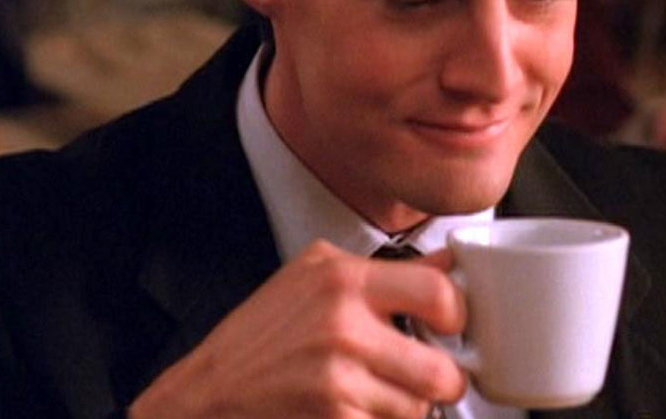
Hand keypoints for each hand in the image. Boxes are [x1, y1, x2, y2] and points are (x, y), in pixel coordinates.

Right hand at [129, 241, 467, 418]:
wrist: (207, 394)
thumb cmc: (260, 335)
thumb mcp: (314, 276)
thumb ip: (386, 270)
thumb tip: (450, 261)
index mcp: (341, 279)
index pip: (439, 292)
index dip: (458, 315)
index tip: (450, 325)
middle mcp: (341, 328)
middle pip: (443, 370)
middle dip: (442, 380)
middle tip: (428, 375)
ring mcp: (336, 381)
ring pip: (419, 410)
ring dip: (407, 408)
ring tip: (376, 392)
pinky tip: (353, 409)